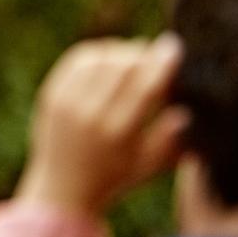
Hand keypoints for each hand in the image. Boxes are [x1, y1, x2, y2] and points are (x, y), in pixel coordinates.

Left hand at [15, 34, 188, 217]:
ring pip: (99, 59)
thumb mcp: (148, 167)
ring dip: (121, 51)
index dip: (161, 64)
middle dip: (142, 54)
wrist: (61, 188)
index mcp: (118, 134)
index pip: (144, 87)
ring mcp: (67, 103)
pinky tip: (111, 56)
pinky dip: (97, 53)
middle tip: (156, 51)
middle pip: (121, 67)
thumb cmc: (113, 179)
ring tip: (135, 55)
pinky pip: (76, 62)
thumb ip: (171, 141)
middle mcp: (90, 115)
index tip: (174, 48)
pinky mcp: (51, 95)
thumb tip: (186, 112)